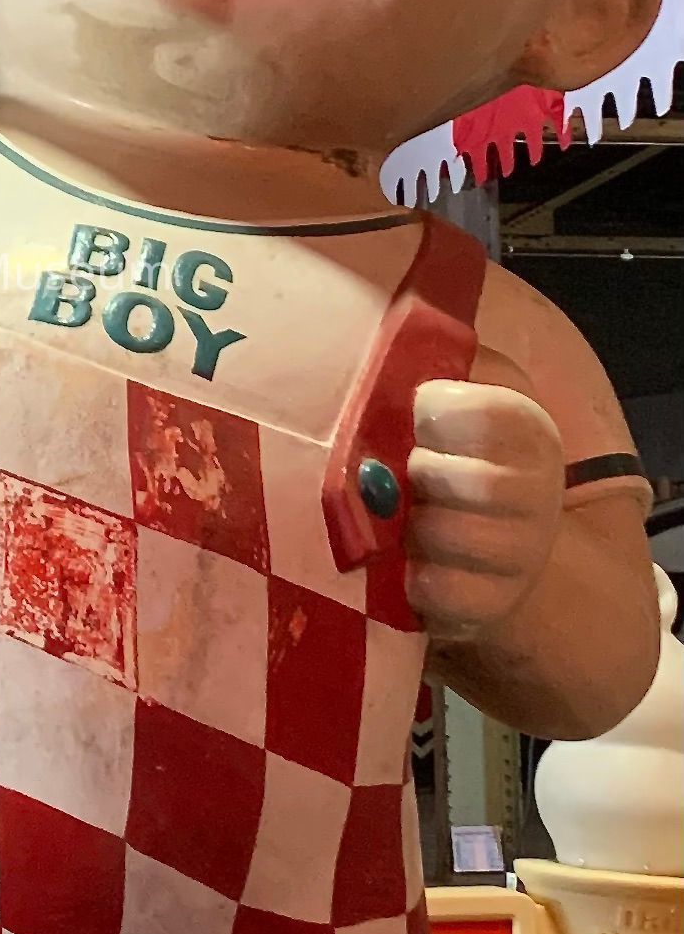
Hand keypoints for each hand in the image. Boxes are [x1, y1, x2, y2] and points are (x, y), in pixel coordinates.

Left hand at [405, 380, 564, 640]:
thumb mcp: (467, 392)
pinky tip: (408, 560)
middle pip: (459, 479)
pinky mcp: (489, 607)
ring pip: (439, 534)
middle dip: (416, 474)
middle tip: (403, 472)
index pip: (486, 413)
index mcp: (531, 432)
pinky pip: (433, 590)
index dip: (435, 410)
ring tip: (403, 516)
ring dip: (407, 524)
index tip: (420, 413)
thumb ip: (442, 360)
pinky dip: (408, 574)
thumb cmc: (464, 454)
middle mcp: (539, 495)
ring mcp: (520, 557)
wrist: (505, 544)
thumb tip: (394, 326)